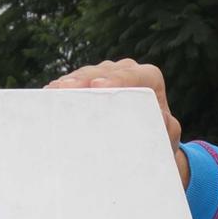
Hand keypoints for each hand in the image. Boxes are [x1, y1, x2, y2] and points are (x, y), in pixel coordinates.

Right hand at [46, 59, 188, 187]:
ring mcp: (105, 75)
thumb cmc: (158, 141)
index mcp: (149, 78)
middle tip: (66, 89)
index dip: (116, 79)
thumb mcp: (166, 137)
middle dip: (84, 80)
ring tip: (53, 93)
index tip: (99, 86)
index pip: (133, 74)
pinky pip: (73, 83)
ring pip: (85, 74)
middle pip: (103, 71)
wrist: (146, 147)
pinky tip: (49, 96)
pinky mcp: (88, 84)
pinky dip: (62, 90)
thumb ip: (168, 127)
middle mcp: (127, 71)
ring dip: (68, 84)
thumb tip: (163, 118)